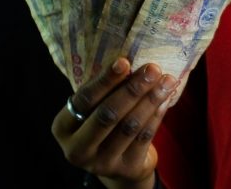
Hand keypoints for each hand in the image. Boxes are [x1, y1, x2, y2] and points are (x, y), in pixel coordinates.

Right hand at [51, 57, 178, 188]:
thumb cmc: (105, 123)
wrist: (119, 163)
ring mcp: (101, 162)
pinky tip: (166, 98)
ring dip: (150, 100)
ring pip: (129, 126)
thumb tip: (129, 61)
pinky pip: (144, 137)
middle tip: (152, 69)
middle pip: (107, 114)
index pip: (84, 100)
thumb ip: (105, 90)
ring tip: (167, 80)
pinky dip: (157, 115)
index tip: (124, 61)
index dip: (105, 80)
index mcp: (63, 127)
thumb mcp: (94, 109)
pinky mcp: (125, 168)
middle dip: (132, 89)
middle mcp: (77, 149)